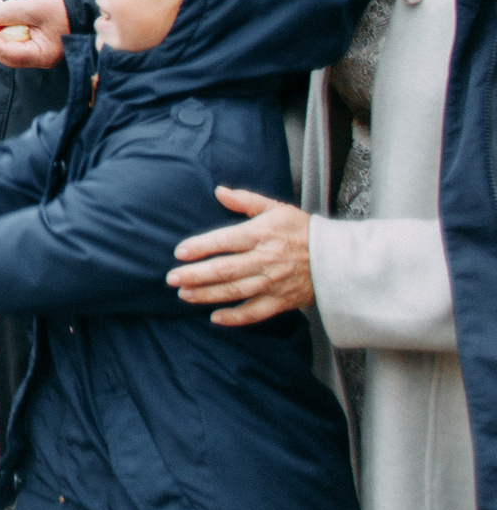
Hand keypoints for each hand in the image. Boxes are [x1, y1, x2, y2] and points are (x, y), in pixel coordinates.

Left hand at [0, 0, 69, 68]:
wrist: (84, 5)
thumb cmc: (63, 7)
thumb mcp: (34, 7)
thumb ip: (9, 14)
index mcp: (41, 55)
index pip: (7, 52)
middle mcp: (39, 59)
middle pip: (5, 55)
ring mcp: (39, 53)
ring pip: (8, 50)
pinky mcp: (38, 44)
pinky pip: (16, 42)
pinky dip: (5, 33)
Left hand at [169, 186, 314, 325]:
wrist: (337, 258)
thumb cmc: (302, 230)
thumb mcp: (276, 208)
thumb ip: (245, 200)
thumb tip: (219, 191)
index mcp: (263, 234)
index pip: (226, 240)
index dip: (201, 246)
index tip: (179, 252)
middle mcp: (266, 259)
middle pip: (226, 269)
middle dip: (196, 274)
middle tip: (172, 278)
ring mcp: (274, 282)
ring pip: (236, 291)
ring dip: (208, 294)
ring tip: (185, 295)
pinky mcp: (282, 301)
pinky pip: (256, 312)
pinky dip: (236, 317)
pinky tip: (215, 318)